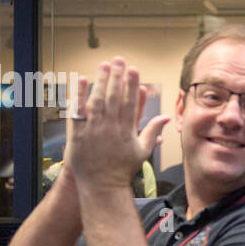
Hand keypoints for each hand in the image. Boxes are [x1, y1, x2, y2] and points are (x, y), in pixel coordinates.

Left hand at [65, 58, 169, 190]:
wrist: (101, 185)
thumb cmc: (123, 169)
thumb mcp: (142, 151)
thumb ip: (153, 132)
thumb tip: (166, 118)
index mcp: (127, 131)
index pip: (130, 102)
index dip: (132, 85)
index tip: (134, 70)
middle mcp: (110, 128)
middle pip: (114, 97)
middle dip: (117, 76)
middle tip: (120, 60)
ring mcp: (93, 130)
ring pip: (97, 100)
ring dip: (101, 80)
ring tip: (104, 64)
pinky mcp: (77, 133)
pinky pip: (77, 110)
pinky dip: (78, 94)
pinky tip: (81, 79)